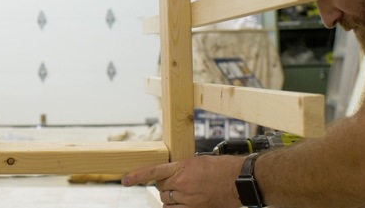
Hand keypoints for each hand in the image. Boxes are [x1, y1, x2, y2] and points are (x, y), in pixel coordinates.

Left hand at [121, 155, 244, 207]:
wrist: (239, 179)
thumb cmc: (222, 168)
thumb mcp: (198, 162)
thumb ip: (182, 168)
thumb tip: (171, 174)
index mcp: (182, 167)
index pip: (153, 172)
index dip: (137, 176)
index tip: (124, 180)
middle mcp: (182, 183)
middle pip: (161, 187)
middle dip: (166, 186)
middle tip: (179, 183)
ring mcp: (188, 198)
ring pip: (166, 200)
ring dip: (171, 197)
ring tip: (184, 192)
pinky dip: (174, 207)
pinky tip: (180, 203)